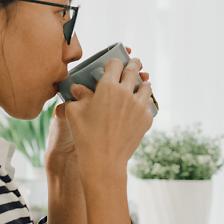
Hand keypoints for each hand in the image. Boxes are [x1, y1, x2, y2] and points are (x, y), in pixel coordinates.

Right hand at [63, 57, 153, 179]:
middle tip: (134, 63)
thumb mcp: (74, 112)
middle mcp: (126, 92)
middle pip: (134, 70)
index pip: (115, 63)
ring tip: (138, 84)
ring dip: (141, 83)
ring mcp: (139, 105)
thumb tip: (77, 88)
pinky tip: (138, 105)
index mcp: (108, 86)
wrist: (103, 160)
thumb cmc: (85, 136)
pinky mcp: (147, 118)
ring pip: (146, 86)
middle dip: (133, 64)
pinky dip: (144, 102)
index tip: (115, 64)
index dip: (114, 63)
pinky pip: (148, 104)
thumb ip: (78, 96)